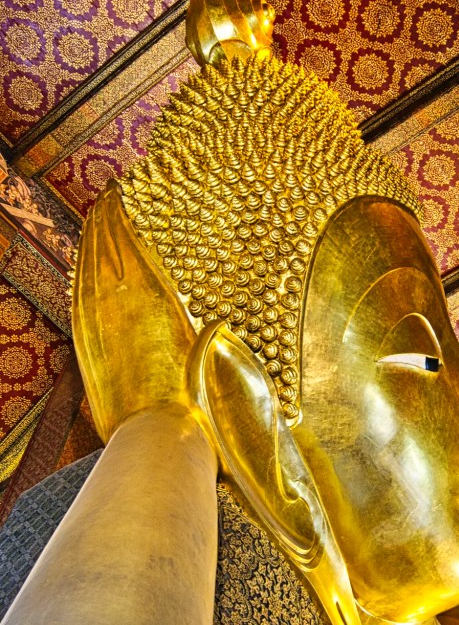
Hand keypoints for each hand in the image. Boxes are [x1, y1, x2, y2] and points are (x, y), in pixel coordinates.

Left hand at [72, 181, 198, 441]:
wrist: (160, 432)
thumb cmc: (195, 394)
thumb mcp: (207, 350)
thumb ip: (201, 329)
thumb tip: (215, 321)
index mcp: (153, 295)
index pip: (130, 242)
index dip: (122, 215)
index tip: (120, 192)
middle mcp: (122, 303)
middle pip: (106, 248)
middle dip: (105, 219)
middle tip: (106, 195)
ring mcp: (98, 323)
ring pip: (88, 268)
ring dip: (90, 240)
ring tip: (94, 218)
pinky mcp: (87, 345)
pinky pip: (78, 297)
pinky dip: (79, 273)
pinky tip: (80, 265)